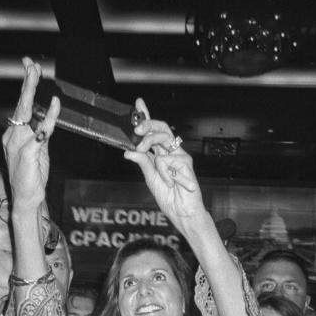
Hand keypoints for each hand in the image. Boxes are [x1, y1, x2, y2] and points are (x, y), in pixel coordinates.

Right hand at [2, 57, 59, 216]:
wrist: (27, 198)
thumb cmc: (32, 176)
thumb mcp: (39, 150)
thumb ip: (42, 133)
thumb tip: (48, 116)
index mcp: (13, 135)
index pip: (20, 106)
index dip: (25, 86)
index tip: (30, 67)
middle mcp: (12, 137)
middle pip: (20, 104)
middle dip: (27, 81)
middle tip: (31, 63)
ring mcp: (18, 144)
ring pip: (25, 113)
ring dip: (31, 92)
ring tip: (36, 74)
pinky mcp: (28, 153)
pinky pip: (40, 132)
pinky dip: (48, 118)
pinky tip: (54, 106)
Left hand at [123, 99, 207, 235]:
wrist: (182, 212)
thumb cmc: (169, 196)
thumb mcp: (150, 178)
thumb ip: (143, 162)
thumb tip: (129, 151)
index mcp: (161, 154)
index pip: (154, 131)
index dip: (147, 116)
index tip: (138, 104)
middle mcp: (171, 152)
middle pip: (161, 128)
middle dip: (148, 124)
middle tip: (137, 128)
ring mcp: (180, 156)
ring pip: (163, 139)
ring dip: (150, 144)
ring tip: (143, 152)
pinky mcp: (186, 162)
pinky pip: (166, 160)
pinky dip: (163, 172)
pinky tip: (169, 181)